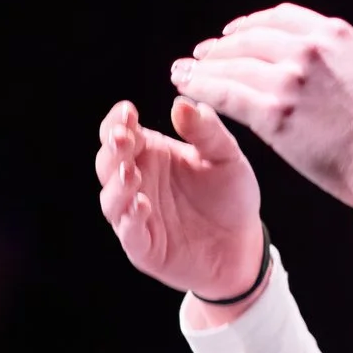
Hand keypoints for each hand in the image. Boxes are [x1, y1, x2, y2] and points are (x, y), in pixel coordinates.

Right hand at [94, 96, 264, 296]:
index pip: (121, 132)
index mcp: (150, 154)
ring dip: (117, 184)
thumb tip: (183, 104)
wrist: (244, 244)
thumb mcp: (226, 156)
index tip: (127, 111)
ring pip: (111, 198)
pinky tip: (142, 205)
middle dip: (112, 149)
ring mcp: (135, 216)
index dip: (118, 121)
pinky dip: (131, 219)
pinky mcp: (143, 247)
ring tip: (130, 172)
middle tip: (122, 137)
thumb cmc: (230, 196)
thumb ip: (207, 131)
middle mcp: (137, 182)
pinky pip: (129, 233)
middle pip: (108, 162)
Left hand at [171, 4, 352, 208]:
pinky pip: (225, 95)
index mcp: (334, 34)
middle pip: (249, 38)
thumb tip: (309, 62)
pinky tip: (186, 89)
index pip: (280, 17)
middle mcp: (308, 49)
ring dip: (202, 67)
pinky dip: (201, 89)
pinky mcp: (273, 114)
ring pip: (231, 65)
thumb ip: (334, 59)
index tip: (235, 33)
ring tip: (184, 71)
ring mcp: (288, 80)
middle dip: (221, 46)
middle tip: (202, 54)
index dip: (250, 24)